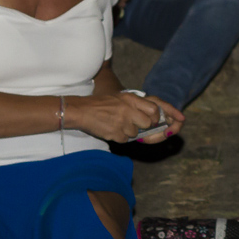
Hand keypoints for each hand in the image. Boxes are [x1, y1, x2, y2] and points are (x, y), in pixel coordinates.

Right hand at [68, 90, 184, 143]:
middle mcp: (129, 110)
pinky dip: (120, 137)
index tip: (155, 120)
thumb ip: (136, 104)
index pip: (154, 108)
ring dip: (128, 132)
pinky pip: (125, 139)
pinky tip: (111, 130)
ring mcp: (122, 123)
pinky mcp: (115, 134)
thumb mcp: (121, 98)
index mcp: (131, 99)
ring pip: (135, 133)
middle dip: (143, 126)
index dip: (156, 116)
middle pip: (147, 123)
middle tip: (132, 124)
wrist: (82, 111)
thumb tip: (154, 113)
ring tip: (116, 124)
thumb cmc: (101, 104)